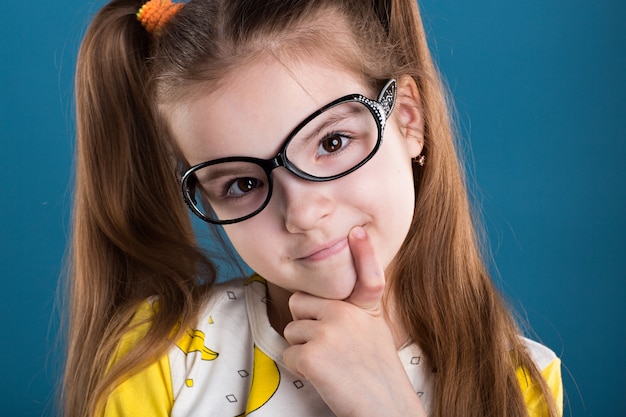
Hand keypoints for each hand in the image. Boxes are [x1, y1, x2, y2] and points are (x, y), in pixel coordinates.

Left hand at [282, 227, 425, 416]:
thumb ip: (356, 307)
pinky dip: (299, 368)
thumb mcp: (375, 331)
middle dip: (306, 323)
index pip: (357, 274)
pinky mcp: (312, 355)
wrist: (386, 409)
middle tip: (330, 347)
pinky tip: (323, 377)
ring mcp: (327, 332)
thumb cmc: (377, 374)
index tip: (360, 231)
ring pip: (292, 330)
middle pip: (301, 304)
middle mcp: (344, 313)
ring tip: (330, 364)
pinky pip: (288, 354)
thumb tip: (327, 296)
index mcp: (361, 307)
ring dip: (303, 349)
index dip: (362, 252)